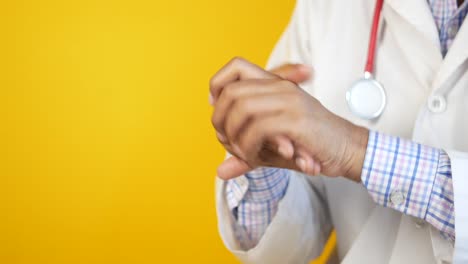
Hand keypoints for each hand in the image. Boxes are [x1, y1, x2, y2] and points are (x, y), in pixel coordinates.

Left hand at [210, 57, 368, 180]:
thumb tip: (221, 171)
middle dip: (221, 121)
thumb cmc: (309, 145)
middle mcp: (281, 87)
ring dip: (234, 137)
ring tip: (243, 153)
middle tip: (228, 143)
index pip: (236, 66)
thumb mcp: (273, 147)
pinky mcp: (297, 120)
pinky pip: (258, 129)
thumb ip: (246, 153)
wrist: (347, 148)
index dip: (218, 86)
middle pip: (231, 93)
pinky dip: (249, 147)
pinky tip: (255, 158)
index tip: (219, 113)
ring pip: (242, 109)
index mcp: (275, 84)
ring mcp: (290, 101)